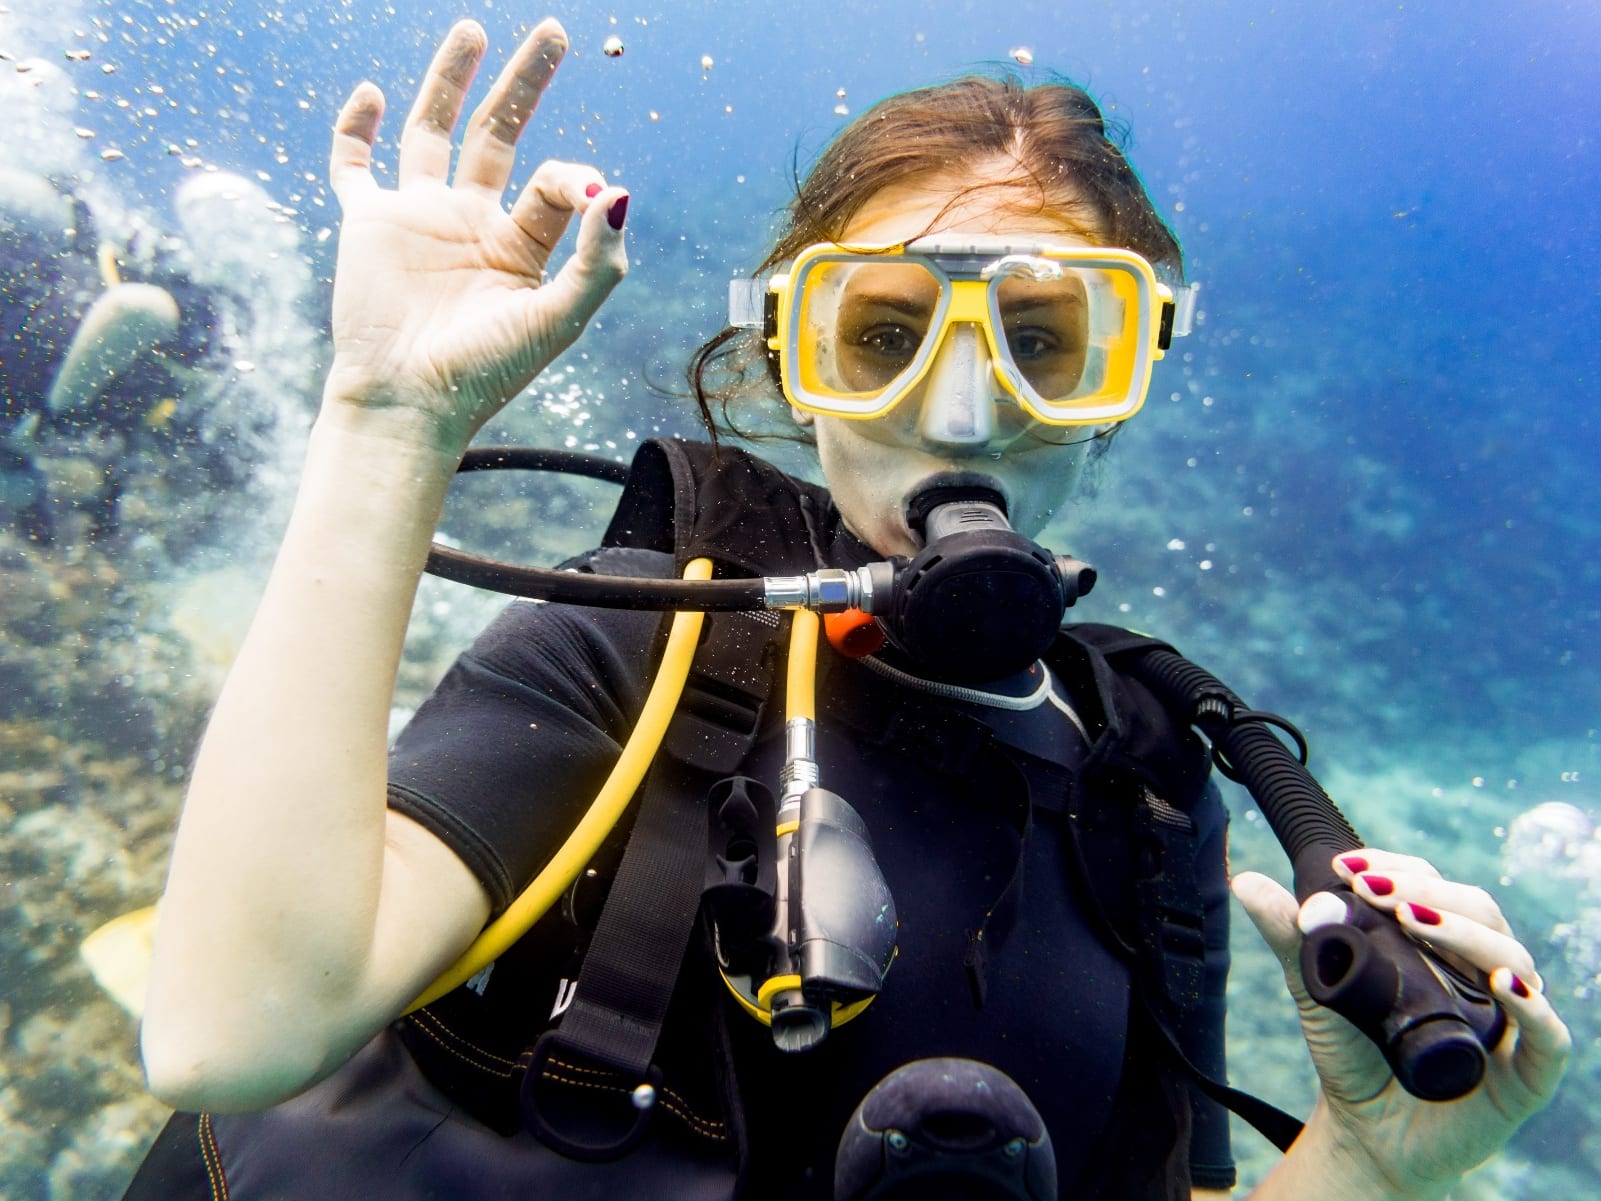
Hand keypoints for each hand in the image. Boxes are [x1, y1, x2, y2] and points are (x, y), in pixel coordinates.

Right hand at [323, 17, 627, 450]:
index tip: (577, 190)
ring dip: (452, 80)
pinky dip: (355, 128)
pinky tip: (370, 93)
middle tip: (553, 31)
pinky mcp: (368, 223)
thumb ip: (595, 261)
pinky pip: (355, 165)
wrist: (409, 405)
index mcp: (522, 246)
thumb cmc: (486, 374)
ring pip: (434, 131)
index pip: (551, 184)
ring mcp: (419, 218)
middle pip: (500, 134)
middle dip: (526, 83)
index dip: (567, 175)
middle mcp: (473, 223)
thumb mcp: (557, 320)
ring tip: (472, 30)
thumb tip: (615, 189)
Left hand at [1233, 849, 1569, 1198]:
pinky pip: (1551, 1038)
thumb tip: (1245, 879)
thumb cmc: (1354, 1051)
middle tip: (1375, 889)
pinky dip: (1535, 1008)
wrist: (1367, 1133)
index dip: (1400, 867)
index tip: (1350, 866)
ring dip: (1466, 933)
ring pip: (1512, 960)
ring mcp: (1509, 1021)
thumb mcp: (1317, 986)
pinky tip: (1502, 985)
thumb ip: (1290, 936)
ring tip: (1416, 921)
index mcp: (1443, 943)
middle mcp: (1483, 972)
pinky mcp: (1525, 1076)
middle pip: (1478, 912)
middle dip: (1428, 891)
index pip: (1436, 886)